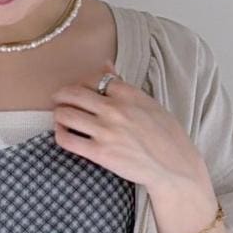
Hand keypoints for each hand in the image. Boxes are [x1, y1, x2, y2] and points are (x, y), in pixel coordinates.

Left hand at [50, 63, 208, 198]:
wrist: (174, 166)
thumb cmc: (166, 136)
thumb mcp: (150, 103)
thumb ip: (124, 86)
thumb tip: (106, 66)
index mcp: (128, 93)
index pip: (93, 78)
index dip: (83, 84)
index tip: (81, 90)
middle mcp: (114, 109)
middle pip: (74, 93)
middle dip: (62, 95)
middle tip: (58, 99)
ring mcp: (105, 131)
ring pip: (66, 114)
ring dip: (59, 114)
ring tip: (61, 117)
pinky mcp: (100, 153)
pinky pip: (68, 139)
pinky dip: (60, 134)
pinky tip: (63, 134)